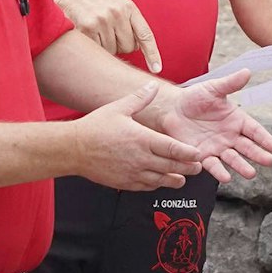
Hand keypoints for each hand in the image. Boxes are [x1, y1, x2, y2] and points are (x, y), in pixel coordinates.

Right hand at [46, 0, 162, 73]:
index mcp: (128, 7)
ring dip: (104, 46)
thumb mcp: (114, 5)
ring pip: (112, 51)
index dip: (152, 53)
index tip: (156, 68)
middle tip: (106, 31)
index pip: (145, 34)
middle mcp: (117, 13)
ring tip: (93, 30)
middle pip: (129, 47)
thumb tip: (137, 48)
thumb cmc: (90, 2)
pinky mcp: (86, 28)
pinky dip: (93, 47)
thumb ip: (128, 22)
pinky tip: (85, 34)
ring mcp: (102, 20)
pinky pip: (98, 50)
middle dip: (119, 45)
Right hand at [73, 83, 206, 190]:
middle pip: (172, 167)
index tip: (199, 154)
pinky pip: (146, 187)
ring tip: (183, 178)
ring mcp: (132, 172)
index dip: (189, 154)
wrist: (73, 149)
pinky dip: (156, 185)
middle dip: (188, 168)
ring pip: (161, 180)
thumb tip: (153, 85)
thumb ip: (140, 99)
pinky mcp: (124, 182)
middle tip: (198, 167)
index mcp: (142, 139)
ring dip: (174, 180)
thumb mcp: (119, 108)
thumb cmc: (95, 127)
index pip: (173, 149)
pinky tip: (160, 181)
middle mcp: (140, 158)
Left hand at [156, 70, 271, 181]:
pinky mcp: (202, 155)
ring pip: (233, 159)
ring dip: (242, 166)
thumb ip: (230, 83)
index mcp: (236, 120)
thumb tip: (247, 72)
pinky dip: (219, 171)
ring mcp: (217, 147)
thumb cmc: (194, 97)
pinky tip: (226, 177)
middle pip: (247, 147)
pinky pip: (212, 165)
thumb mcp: (213, 88)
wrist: (172, 109)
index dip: (264, 138)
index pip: (254, 130)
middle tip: (268, 161)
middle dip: (258, 155)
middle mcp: (230, 136)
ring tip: (250, 173)